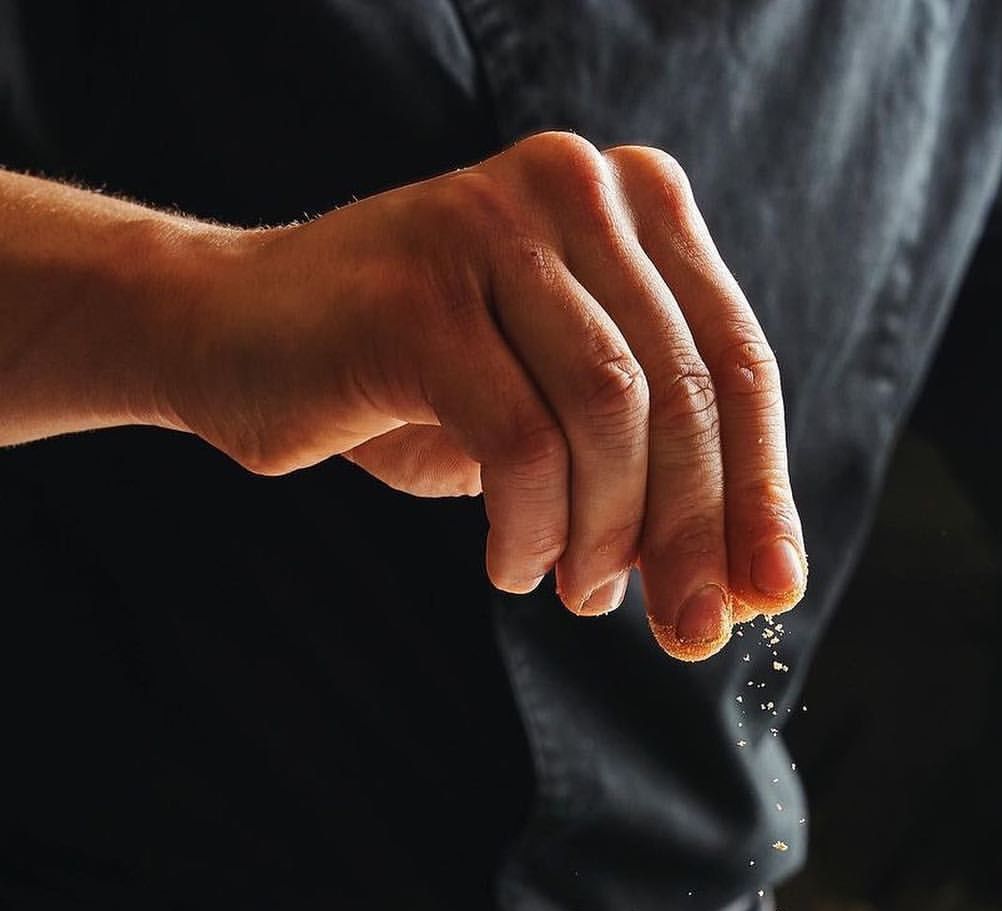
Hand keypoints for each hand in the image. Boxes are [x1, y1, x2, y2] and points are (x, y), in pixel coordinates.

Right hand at [165, 132, 805, 658]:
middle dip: (694, 534)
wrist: (232, 339)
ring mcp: (492, 227)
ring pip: (611, 415)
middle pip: (685, 392)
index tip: (769, 594)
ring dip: (606, 536)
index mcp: (633, 203)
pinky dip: (530, 529)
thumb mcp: (562, 425)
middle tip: (689, 632)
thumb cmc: (415, 386)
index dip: (760, 491)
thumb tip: (750, 590)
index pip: (736, 366)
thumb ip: (656, 478)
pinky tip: (510, 564)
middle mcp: (576, 188)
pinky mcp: (417, 294)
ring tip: (576, 591)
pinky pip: (521, 442)